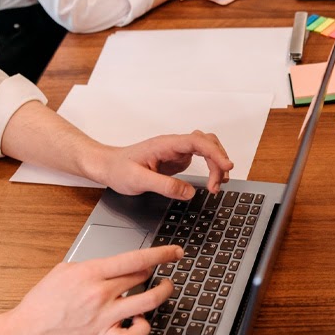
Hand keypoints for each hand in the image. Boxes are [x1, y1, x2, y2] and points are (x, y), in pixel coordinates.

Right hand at [0, 246, 183, 334]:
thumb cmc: (39, 305)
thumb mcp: (62, 271)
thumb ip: (90, 265)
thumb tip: (112, 264)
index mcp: (91, 272)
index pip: (137, 258)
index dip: (162, 253)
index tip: (175, 252)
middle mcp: (101, 293)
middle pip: (144, 276)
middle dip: (156, 270)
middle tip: (160, 269)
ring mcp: (104, 316)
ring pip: (148, 301)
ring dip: (162, 293)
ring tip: (165, 289)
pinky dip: (142, 328)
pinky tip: (141, 321)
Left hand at [86, 130, 233, 198]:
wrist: (108, 166)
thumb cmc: (119, 169)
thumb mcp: (138, 180)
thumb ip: (164, 186)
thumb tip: (189, 192)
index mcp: (165, 144)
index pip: (197, 141)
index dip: (215, 153)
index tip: (226, 166)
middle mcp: (174, 144)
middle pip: (208, 143)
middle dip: (219, 162)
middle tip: (218, 185)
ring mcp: (177, 151)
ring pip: (207, 149)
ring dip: (217, 164)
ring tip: (218, 185)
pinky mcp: (178, 160)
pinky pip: (202, 159)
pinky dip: (211, 168)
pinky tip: (212, 181)